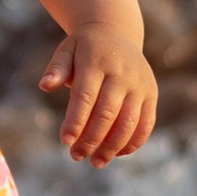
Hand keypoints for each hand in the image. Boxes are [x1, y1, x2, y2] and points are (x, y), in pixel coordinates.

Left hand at [38, 25, 157, 162]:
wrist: (116, 33)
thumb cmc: (84, 48)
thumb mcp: (67, 50)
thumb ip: (56, 68)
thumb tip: (45, 85)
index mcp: (97, 62)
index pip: (85, 96)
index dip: (75, 121)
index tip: (65, 141)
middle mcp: (122, 73)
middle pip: (108, 113)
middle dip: (91, 139)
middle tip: (75, 156)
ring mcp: (139, 84)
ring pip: (129, 122)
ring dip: (112, 147)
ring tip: (95, 162)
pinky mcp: (151, 93)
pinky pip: (146, 123)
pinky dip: (133, 142)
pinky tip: (117, 154)